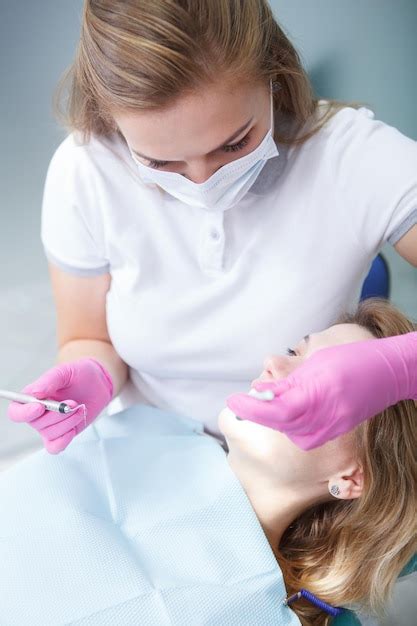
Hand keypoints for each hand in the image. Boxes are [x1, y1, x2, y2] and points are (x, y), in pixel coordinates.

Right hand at [7, 358, 112, 453]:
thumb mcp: (64, 372)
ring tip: (80, 408)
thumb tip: (35, 393)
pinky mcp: (63, 433)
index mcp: (32, 397)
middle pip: (36, 423)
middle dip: (57, 415)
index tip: (40, 406)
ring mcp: (50, 425)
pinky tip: (72, 430)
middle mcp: (38, 414)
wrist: (98, 382)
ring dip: (67, 422)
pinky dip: (63, 441)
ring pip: (50, 433)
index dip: (24, 413)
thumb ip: (49, 381)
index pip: (16, 412)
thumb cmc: (78, 374)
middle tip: (73, 403)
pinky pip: (55, 447)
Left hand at [226, 332, 416, 449]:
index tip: (232, 400)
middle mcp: (328, 415)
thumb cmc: (352, 358)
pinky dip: (292, 427)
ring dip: (276, 421)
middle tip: (245, 401)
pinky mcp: (337, 432)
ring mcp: (335, 427)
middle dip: (260, 414)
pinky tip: (291, 413)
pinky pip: (306, 436)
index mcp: (320, 392)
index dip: (252, 407)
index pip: (278, 410)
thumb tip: (260, 392)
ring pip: (292, 434)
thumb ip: (287, 382)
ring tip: (270, 403)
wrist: (390, 372)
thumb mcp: (315, 363)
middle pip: (282, 425)